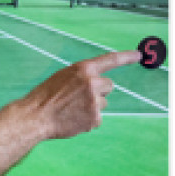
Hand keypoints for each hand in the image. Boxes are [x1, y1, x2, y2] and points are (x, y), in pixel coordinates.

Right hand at [24, 50, 140, 139]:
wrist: (35, 117)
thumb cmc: (44, 97)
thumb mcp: (62, 77)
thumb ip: (81, 77)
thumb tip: (96, 84)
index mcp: (83, 69)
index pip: (110, 60)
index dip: (126, 57)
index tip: (139, 55)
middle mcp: (92, 83)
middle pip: (109, 86)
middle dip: (99, 91)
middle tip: (80, 98)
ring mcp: (94, 101)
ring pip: (103, 103)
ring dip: (92, 107)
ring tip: (72, 110)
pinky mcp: (94, 118)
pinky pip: (98, 118)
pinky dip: (88, 120)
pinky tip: (73, 120)